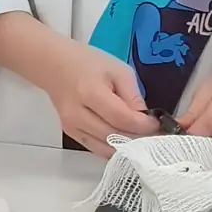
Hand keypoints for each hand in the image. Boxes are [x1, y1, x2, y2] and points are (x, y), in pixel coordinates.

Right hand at [38, 41, 158, 155]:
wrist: (54, 65)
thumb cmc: (87, 63)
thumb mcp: (118, 71)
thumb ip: (133, 96)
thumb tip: (145, 119)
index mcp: (90, 93)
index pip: (122, 119)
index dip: (143, 125)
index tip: (157, 124)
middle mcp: (77, 114)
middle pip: (114, 136)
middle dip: (138, 138)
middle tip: (154, 134)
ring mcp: (71, 126)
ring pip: (106, 148)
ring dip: (127, 147)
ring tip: (142, 139)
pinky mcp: (70, 134)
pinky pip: (97, 148)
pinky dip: (113, 148)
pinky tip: (125, 141)